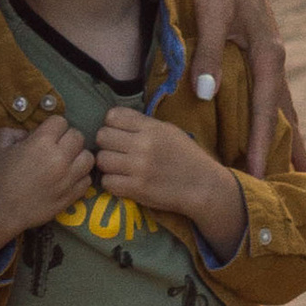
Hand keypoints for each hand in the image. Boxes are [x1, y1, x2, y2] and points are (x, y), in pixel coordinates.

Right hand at [0, 115, 91, 257]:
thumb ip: (15, 131)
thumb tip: (29, 133)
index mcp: (42, 142)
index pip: (61, 121)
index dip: (52, 126)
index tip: (46, 135)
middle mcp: (60, 158)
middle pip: (78, 136)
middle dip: (67, 138)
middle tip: (56, 147)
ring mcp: (68, 178)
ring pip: (88, 158)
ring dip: (78, 157)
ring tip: (66, 162)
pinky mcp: (72, 196)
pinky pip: (87, 180)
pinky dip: (80, 177)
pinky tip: (67, 179)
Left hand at [94, 106, 247, 257]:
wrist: (203, 186)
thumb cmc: (186, 157)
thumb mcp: (169, 131)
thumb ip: (143, 124)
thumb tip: (115, 120)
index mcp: (151, 127)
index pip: (112, 116)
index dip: (112, 125)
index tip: (118, 134)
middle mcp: (143, 144)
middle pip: (102, 136)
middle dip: (106, 144)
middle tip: (116, 152)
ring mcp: (139, 167)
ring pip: (101, 159)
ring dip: (107, 165)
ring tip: (118, 168)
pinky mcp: (137, 189)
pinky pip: (107, 182)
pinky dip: (111, 183)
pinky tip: (122, 182)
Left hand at [177, 0, 305, 175]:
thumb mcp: (211, 13)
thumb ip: (208, 54)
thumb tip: (205, 95)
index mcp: (268, 54)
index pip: (267, 111)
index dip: (264, 146)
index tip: (261, 178)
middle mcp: (274, 58)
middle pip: (287, 114)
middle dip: (295, 151)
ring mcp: (267, 54)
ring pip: (280, 104)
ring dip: (286, 135)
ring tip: (296, 167)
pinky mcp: (256, 49)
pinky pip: (267, 92)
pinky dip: (270, 114)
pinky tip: (266, 128)